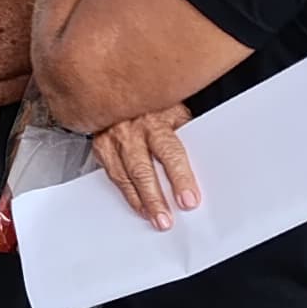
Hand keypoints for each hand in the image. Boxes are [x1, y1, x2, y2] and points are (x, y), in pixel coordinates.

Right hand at [88, 106, 198, 226]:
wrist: (114, 88)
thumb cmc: (151, 103)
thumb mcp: (172, 109)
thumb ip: (183, 131)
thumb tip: (205, 155)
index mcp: (154, 120)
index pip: (169, 153)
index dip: (180, 178)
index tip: (188, 199)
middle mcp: (131, 130)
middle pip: (143, 170)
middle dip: (155, 198)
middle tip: (166, 219)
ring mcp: (113, 139)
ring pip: (125, 177)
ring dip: (140, 201)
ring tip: (154, 218)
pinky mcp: (101, 148)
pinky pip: (113, 176)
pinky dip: (127, 194)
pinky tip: (138, 206)